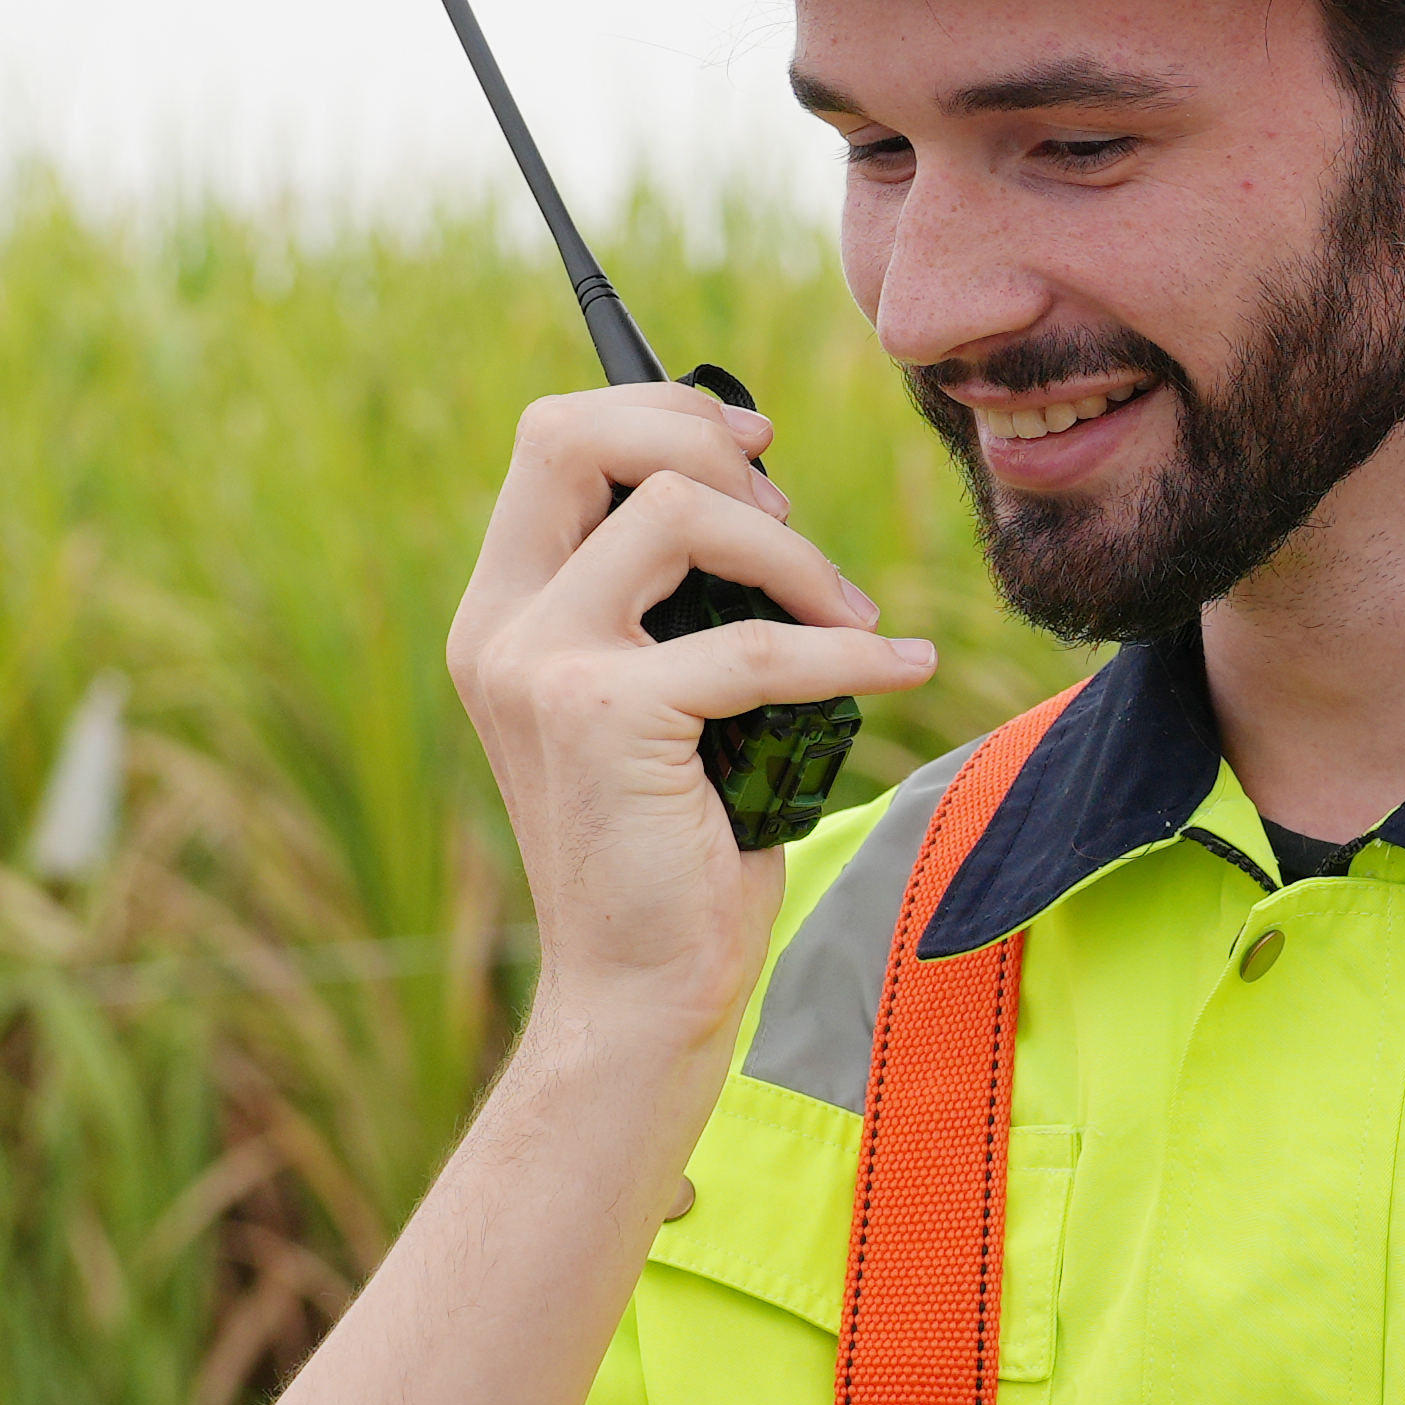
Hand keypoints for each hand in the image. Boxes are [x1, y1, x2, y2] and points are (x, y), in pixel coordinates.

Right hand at [447, 382, 934, 1063]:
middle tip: (789, 512)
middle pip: (576, 434)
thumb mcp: (661, 698)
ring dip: (792, 551)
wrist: (639, 990)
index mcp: (504, 613)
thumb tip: (760, 493)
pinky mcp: (605, 717)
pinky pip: (756, 641)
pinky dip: (848, 652)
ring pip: (678, 512)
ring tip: (847, 618)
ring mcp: (540, 668)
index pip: (553, 439)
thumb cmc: (671, 846)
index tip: (753, 448)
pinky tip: (902, 669)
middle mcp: (502, 628)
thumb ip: (670, 601)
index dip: (660, 413)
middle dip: (704, 439)